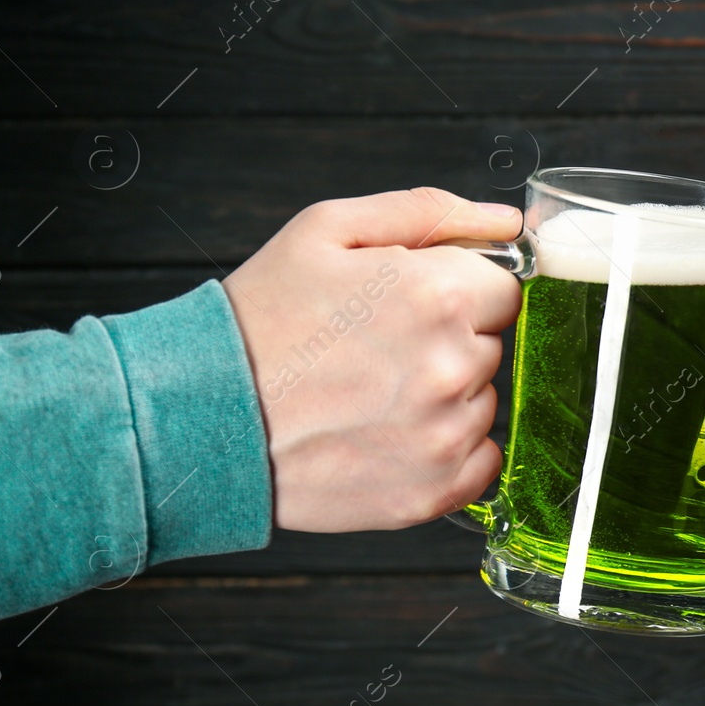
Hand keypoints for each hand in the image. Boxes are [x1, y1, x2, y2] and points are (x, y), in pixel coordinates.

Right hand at [222, 188, 522, 531]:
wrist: (197, 416)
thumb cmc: (259, 319)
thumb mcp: (329, 230)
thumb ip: (430, 214)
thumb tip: (507, 223)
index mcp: (438, 296)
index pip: (504, 290)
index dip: (459, 292)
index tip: (413, 305)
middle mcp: (453, 368)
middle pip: (491, 345)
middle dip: (448, 341)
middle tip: (375, 350)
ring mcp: (445, 436)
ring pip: (483, 402)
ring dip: (445, 397)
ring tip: (369, 394)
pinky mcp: (431, 492)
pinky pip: (480, 460)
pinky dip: (446, 450)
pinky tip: (386, 434)